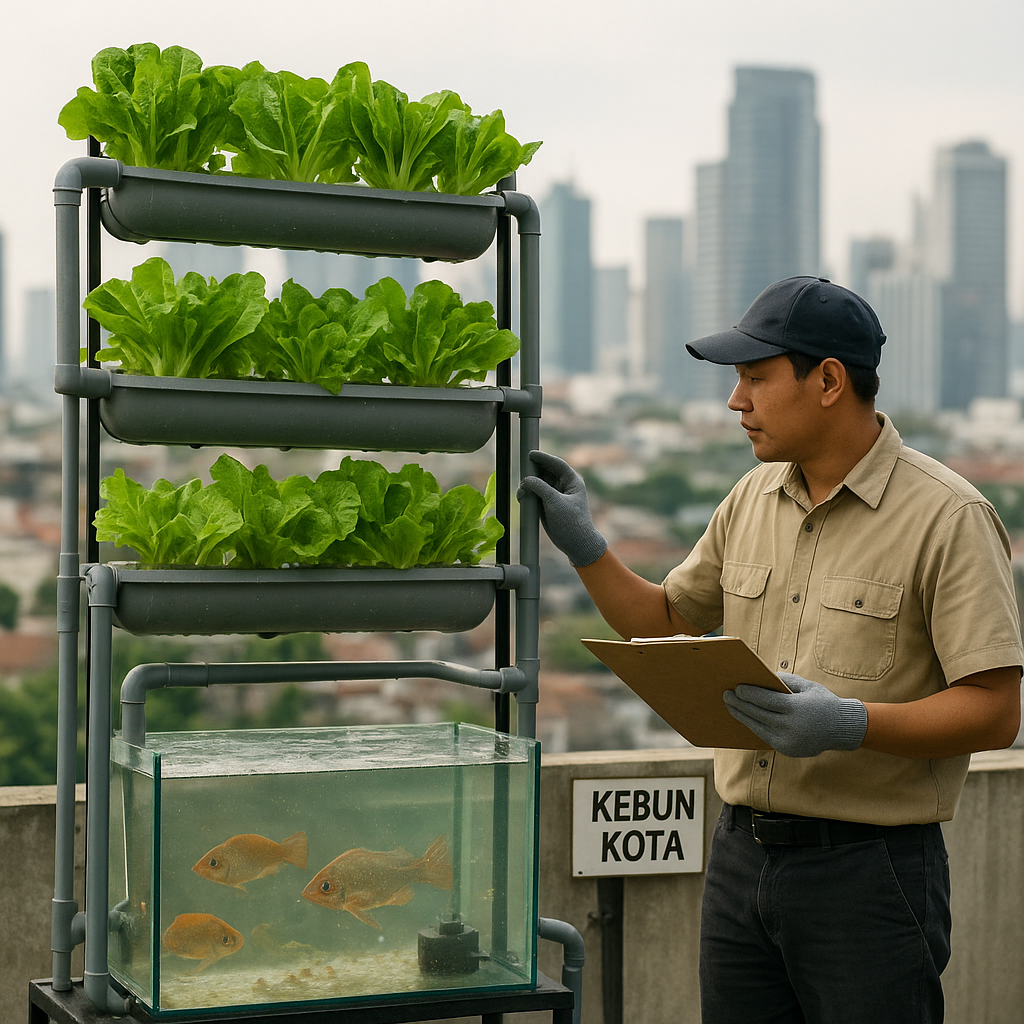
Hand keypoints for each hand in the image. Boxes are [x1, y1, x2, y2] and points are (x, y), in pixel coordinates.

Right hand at [516, 450, 607, 567]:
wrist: (575, 544)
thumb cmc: (571, 522)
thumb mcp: (556, 502)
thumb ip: (540, 488)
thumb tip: (526, 480)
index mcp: (572, 482)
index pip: (557, 464)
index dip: (544, 458)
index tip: (531, 454)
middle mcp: (564, 486)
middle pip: (546, 472)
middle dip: (534, 471)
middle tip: (522, 469)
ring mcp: (555, 496)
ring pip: (539, 483)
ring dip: (529, 484)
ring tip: (522, 490)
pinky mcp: (547, 505)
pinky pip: (535, 494)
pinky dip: (528, 494)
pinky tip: (522, 497)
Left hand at [723, 673, 867, 757]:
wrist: (843, 729)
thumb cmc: (822, 702)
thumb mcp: (807, 686)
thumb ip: (784, 681)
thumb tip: (760, 678)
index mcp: (797, 709)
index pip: (766, 700)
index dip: (749, 694)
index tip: (736, 687)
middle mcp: (792, 727)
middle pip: (758, 714)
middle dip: (740, 704)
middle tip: (726, 695)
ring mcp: (789, 741)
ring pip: (758, 727)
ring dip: (742, 716)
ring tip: (730, 706)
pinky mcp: (788, 750)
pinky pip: (765, 736)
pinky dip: (754, 726)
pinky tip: (744, 717)